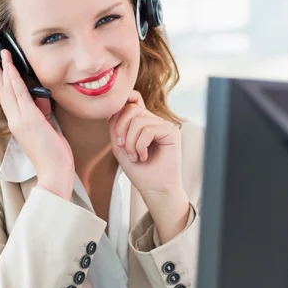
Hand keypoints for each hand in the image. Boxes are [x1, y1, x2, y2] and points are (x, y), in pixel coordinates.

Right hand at [0, 49, 74, 198]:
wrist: (54, 172)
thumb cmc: (54, 154)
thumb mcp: (48, 128)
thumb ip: (43, 112)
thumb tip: (41, 96)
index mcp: (19, 123)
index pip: (8, 97)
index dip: (2, 81)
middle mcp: (16, 121)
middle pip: (2, 90)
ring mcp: (21, 120)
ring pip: (9, 90)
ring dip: (3, 70)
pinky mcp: (30, 120)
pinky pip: (20, 95)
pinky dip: (15, 80)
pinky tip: (11, 68)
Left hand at [109, 92, 189, 242]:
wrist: (153, 188)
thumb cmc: (138, 170)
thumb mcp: (119, 145)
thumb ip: (116, 125)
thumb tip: (115, 107)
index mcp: (143, 122)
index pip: (132, 100)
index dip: (121, 105)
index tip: (116, 130)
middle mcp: (155, 120)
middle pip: (131, 109)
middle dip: (121, 129)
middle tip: (123, 147)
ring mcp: (164, 125)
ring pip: (138, 120)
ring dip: (131, 142)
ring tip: (135, 156)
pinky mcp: (172, 131)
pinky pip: (148, 130)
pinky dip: (140, 145)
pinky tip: (144, 156)